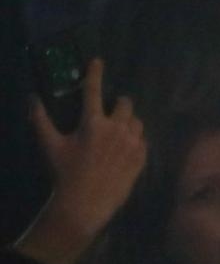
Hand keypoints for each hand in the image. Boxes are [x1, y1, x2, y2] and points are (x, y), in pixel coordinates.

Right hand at [15, 59, 146, 263]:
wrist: (85, 203)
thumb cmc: (65, 172)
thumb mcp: (50, 144)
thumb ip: (41, 119)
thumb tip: (32, 99)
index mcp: (93, 123)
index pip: (94, 91)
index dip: (95, 73)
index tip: (98, 61)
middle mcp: (116, 129)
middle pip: (126, 104)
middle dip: (119, 105)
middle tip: (111, 112)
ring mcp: (132, 143)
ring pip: (137, 122)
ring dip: (129, 122)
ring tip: (118, 133)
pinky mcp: (142, 157)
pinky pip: (144, 140)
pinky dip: (136, 140)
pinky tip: (125, 149)